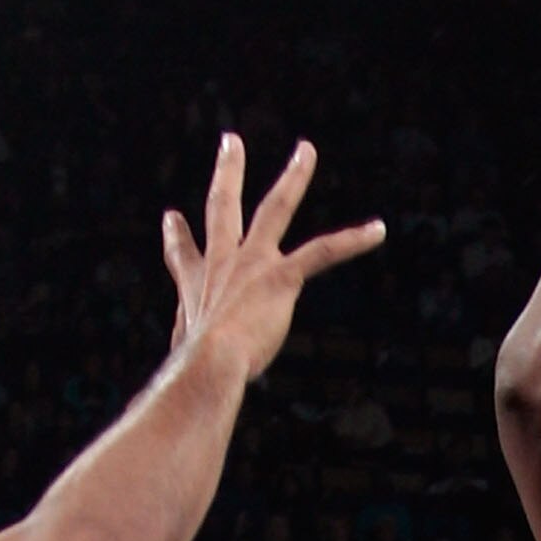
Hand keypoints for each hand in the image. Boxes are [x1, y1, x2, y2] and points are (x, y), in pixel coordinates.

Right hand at [163, 134, 383, 381]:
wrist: (209, 365)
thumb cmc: (192, 375)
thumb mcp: (181, 367)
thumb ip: (181, 368)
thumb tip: (161, 399)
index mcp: (198, 287)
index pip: (184, 257)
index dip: (177, 238)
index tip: (173, 218)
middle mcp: (223, 264)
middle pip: (223, 207)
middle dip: (228, 172)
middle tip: (232, 142)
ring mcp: (253, 263)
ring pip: (277, 208)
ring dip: (294, 176)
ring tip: (306, 150)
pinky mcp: (282, 275)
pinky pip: (325, 251)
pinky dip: (353, 240)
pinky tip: (378, 229)